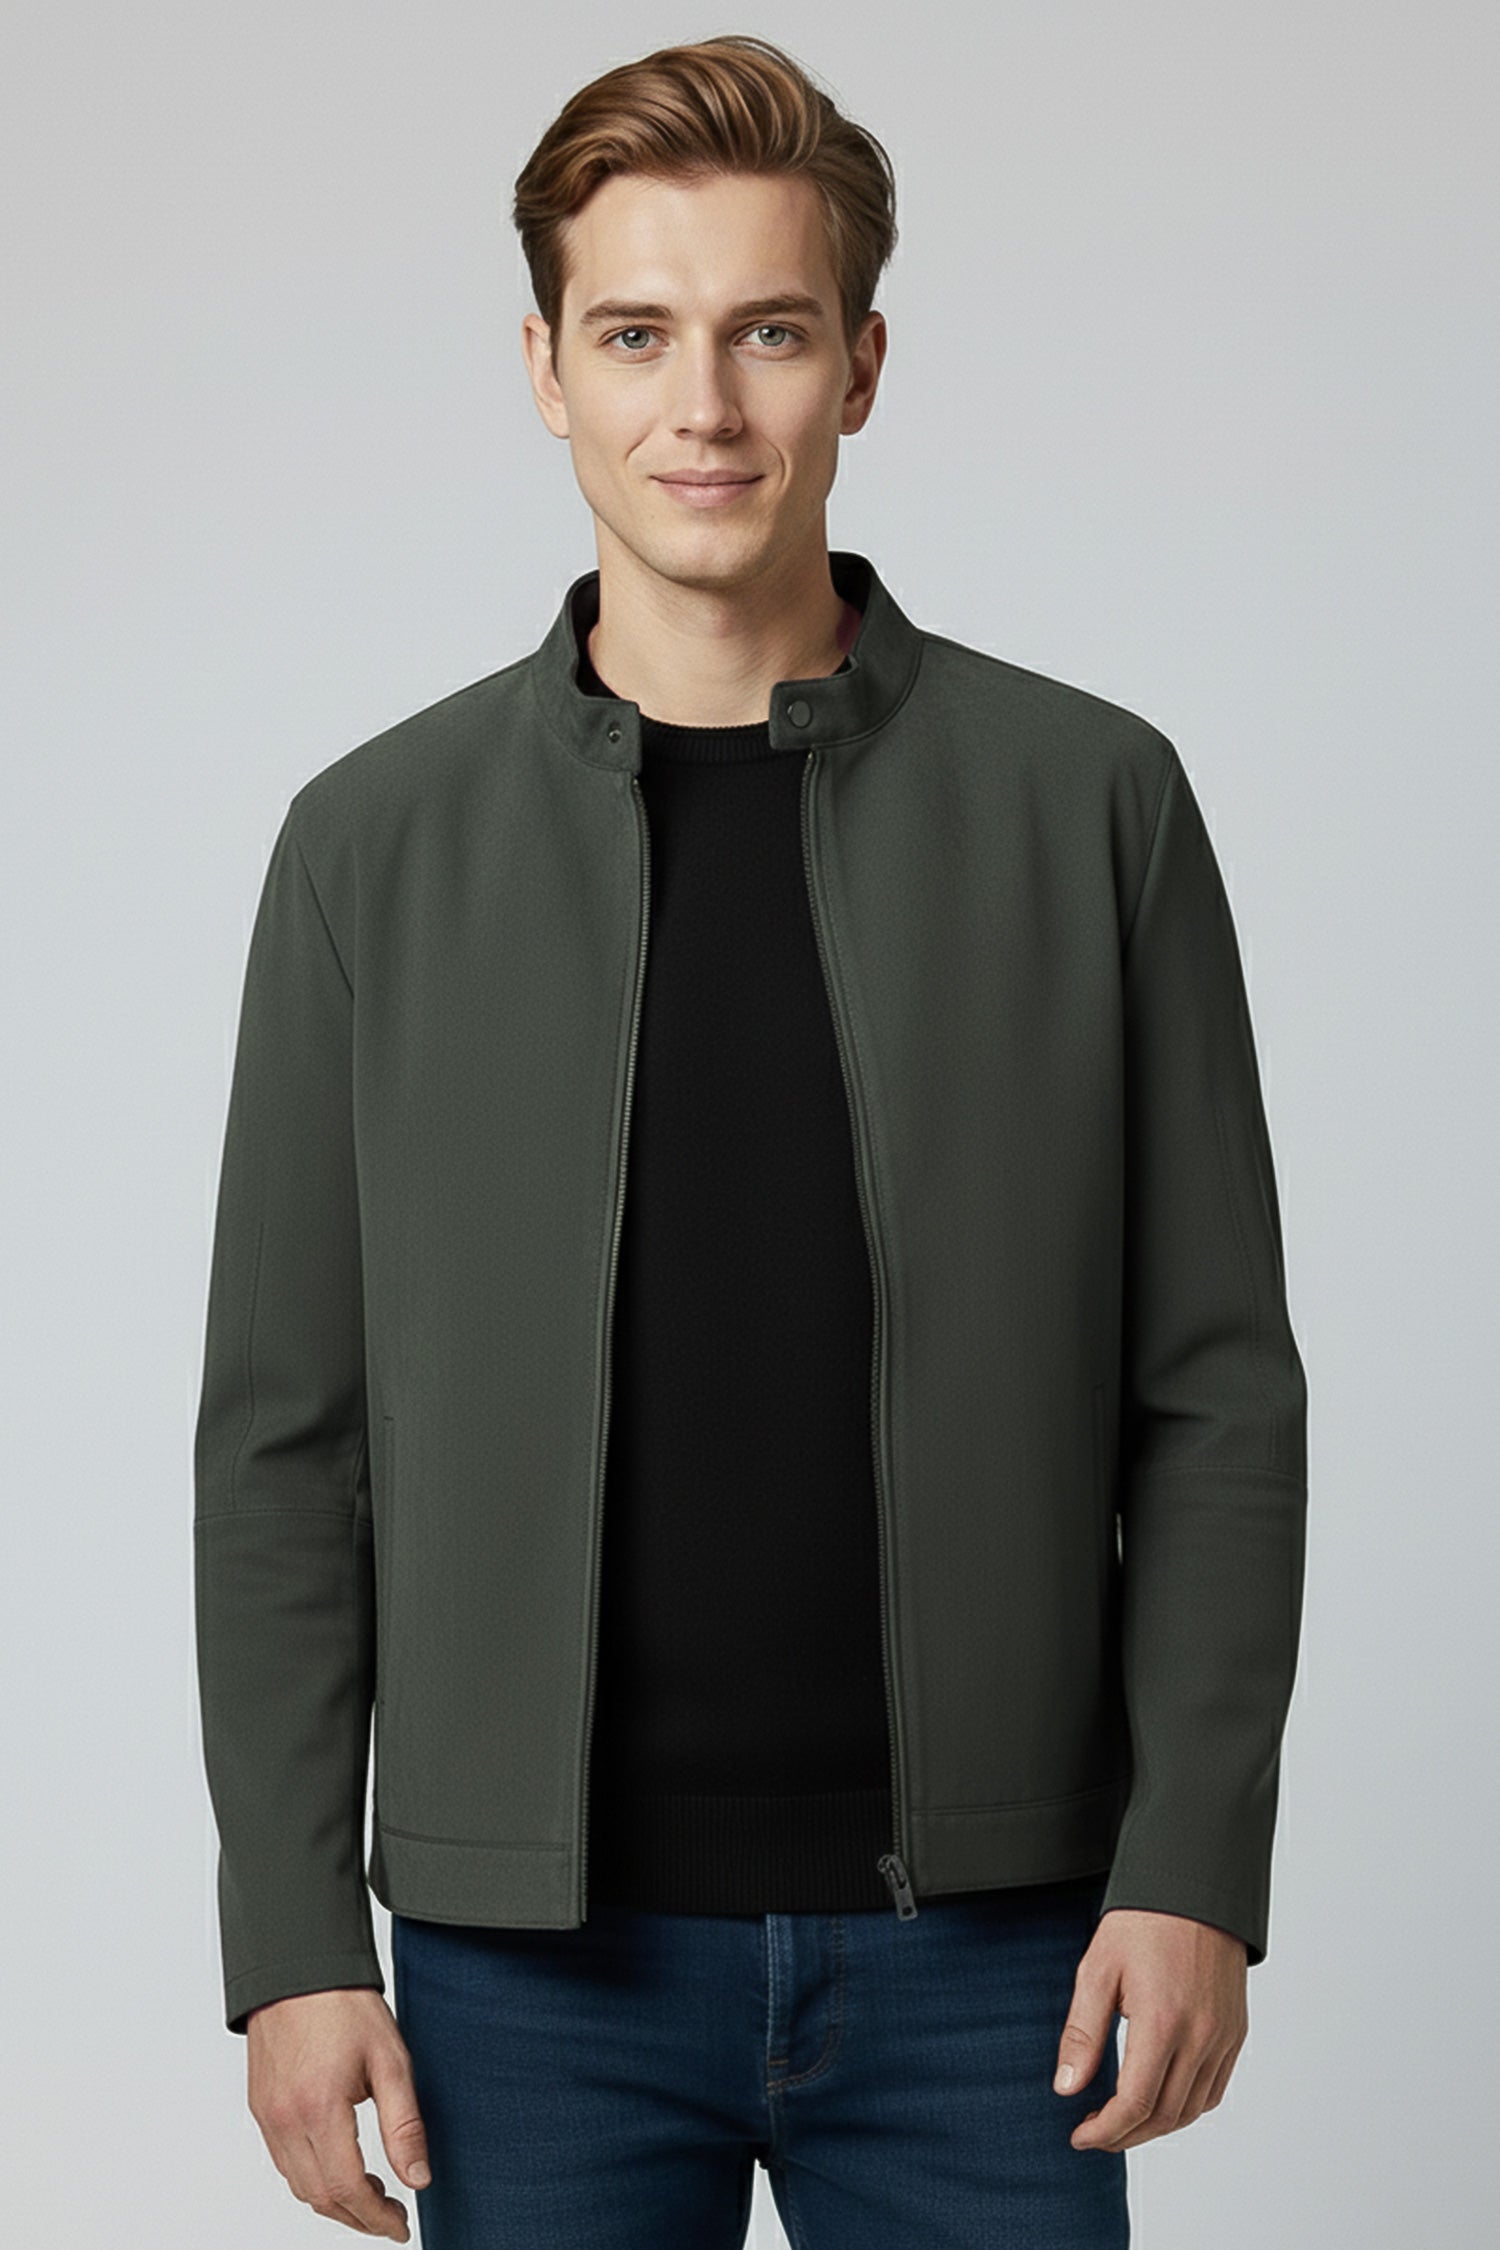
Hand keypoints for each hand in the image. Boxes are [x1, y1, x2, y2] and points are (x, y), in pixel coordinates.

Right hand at [246, 1987, 430, 2237]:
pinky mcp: (260, 2107)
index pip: (346, 2189)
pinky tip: (338, 2166)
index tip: (401, 2226)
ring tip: (371, 2193)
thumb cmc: (345, 2004)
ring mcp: (267, 2115)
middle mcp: (285, 2119)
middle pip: (319, 2197)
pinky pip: (283, 2161)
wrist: (299, 1966)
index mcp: (319, 2108)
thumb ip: (404, 2125)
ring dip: (334, 2201)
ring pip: (298, 2185)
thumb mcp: (391, 2060)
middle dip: (358, 2217)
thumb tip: (418, 2178)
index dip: (377, 2218)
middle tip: (392, 2216)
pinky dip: (311, 2178)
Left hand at [1052, 1909, 1248, 2151]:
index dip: (1105, 2130)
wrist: (1194, 1889)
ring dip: (1155, 2126)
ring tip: (1121, 2122)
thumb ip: (1082, 2034)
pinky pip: (1213, 2090)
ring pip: (1191, 2110)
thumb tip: (1066, 2088)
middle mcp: (1200, 2037)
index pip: (1135, 2103)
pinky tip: (1159, 2100)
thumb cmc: (1142, 1923)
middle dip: (1125, 2135)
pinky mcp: (1235, 2032)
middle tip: (1094, 2134)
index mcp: (1162, 2022)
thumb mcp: (1098, 1970)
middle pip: (1164, 2115)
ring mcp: (1223, 2037)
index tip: (1079, 2135)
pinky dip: (1185, 2108)